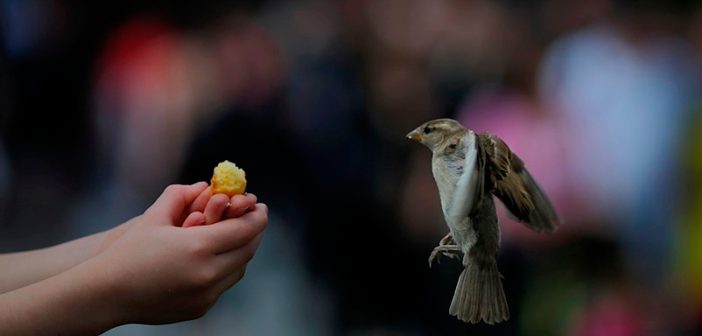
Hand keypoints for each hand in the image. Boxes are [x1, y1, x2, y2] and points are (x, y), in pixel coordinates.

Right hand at [94, 183, 267, 323]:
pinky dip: (227, 268)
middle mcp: (207, 273)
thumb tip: (205, 185)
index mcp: (198, 247)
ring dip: (243, 251)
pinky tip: (220, 256)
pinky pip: (224, 285)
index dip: (257, 217)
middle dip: (254, 232)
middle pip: (247, 250)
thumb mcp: (154, 216)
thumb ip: (181, 195)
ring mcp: (205, 295)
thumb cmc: (128, 251)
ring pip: (239, 269)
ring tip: (238, 236)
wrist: (107, 294)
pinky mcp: (200, 308)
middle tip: (254, 218)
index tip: (260, 206)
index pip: (245, 230)